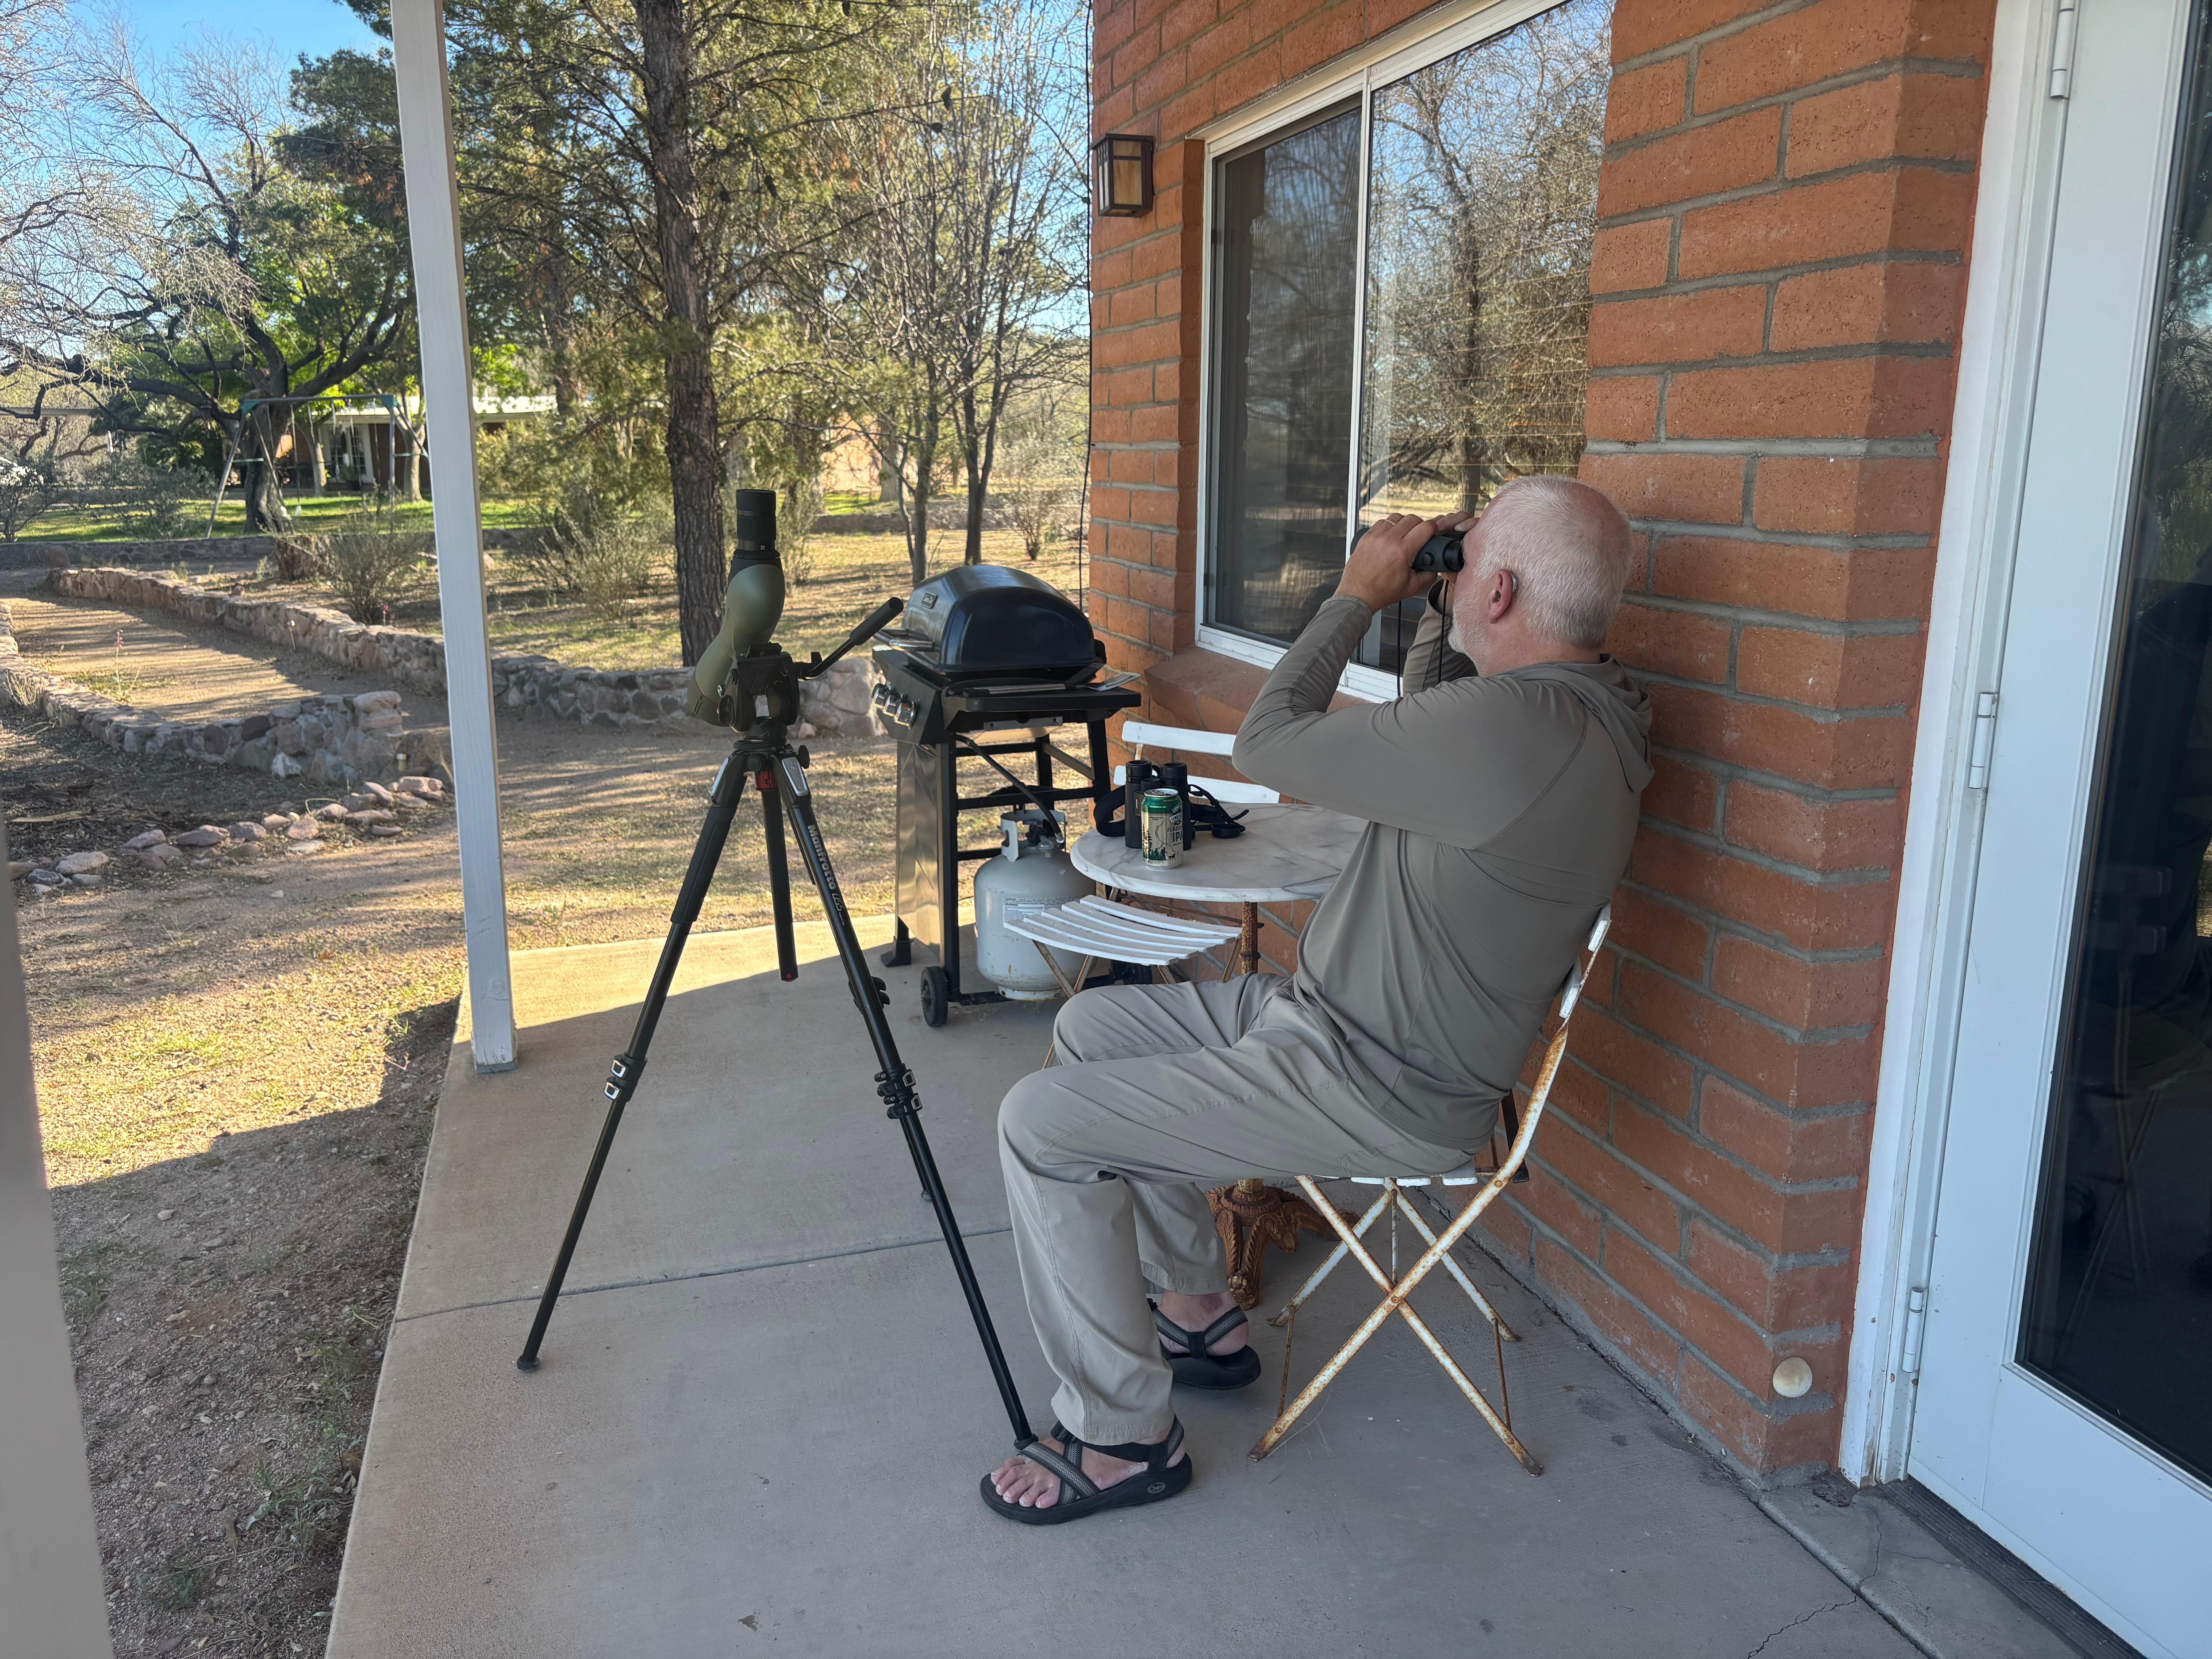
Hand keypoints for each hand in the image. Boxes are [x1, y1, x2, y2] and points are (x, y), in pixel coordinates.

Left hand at [1336, 512, 1470, 611]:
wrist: (1357, 595)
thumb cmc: (1380, 592)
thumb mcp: (1411, 587)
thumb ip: (1428, 575)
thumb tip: (1434, 566)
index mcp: (1402, 551)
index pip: (1425, 527)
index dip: (1433, 528)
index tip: (1433, 531)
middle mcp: (1388, 540)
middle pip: (1412, 519)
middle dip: (1420, 525)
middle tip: (1420, 535)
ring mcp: (1375, 537)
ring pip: (1396, 517)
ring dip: (1404, 523)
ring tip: (1405, 535)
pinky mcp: (1366, 537)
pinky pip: (1381, 523)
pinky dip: (1389, 526)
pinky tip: (1391, 536)